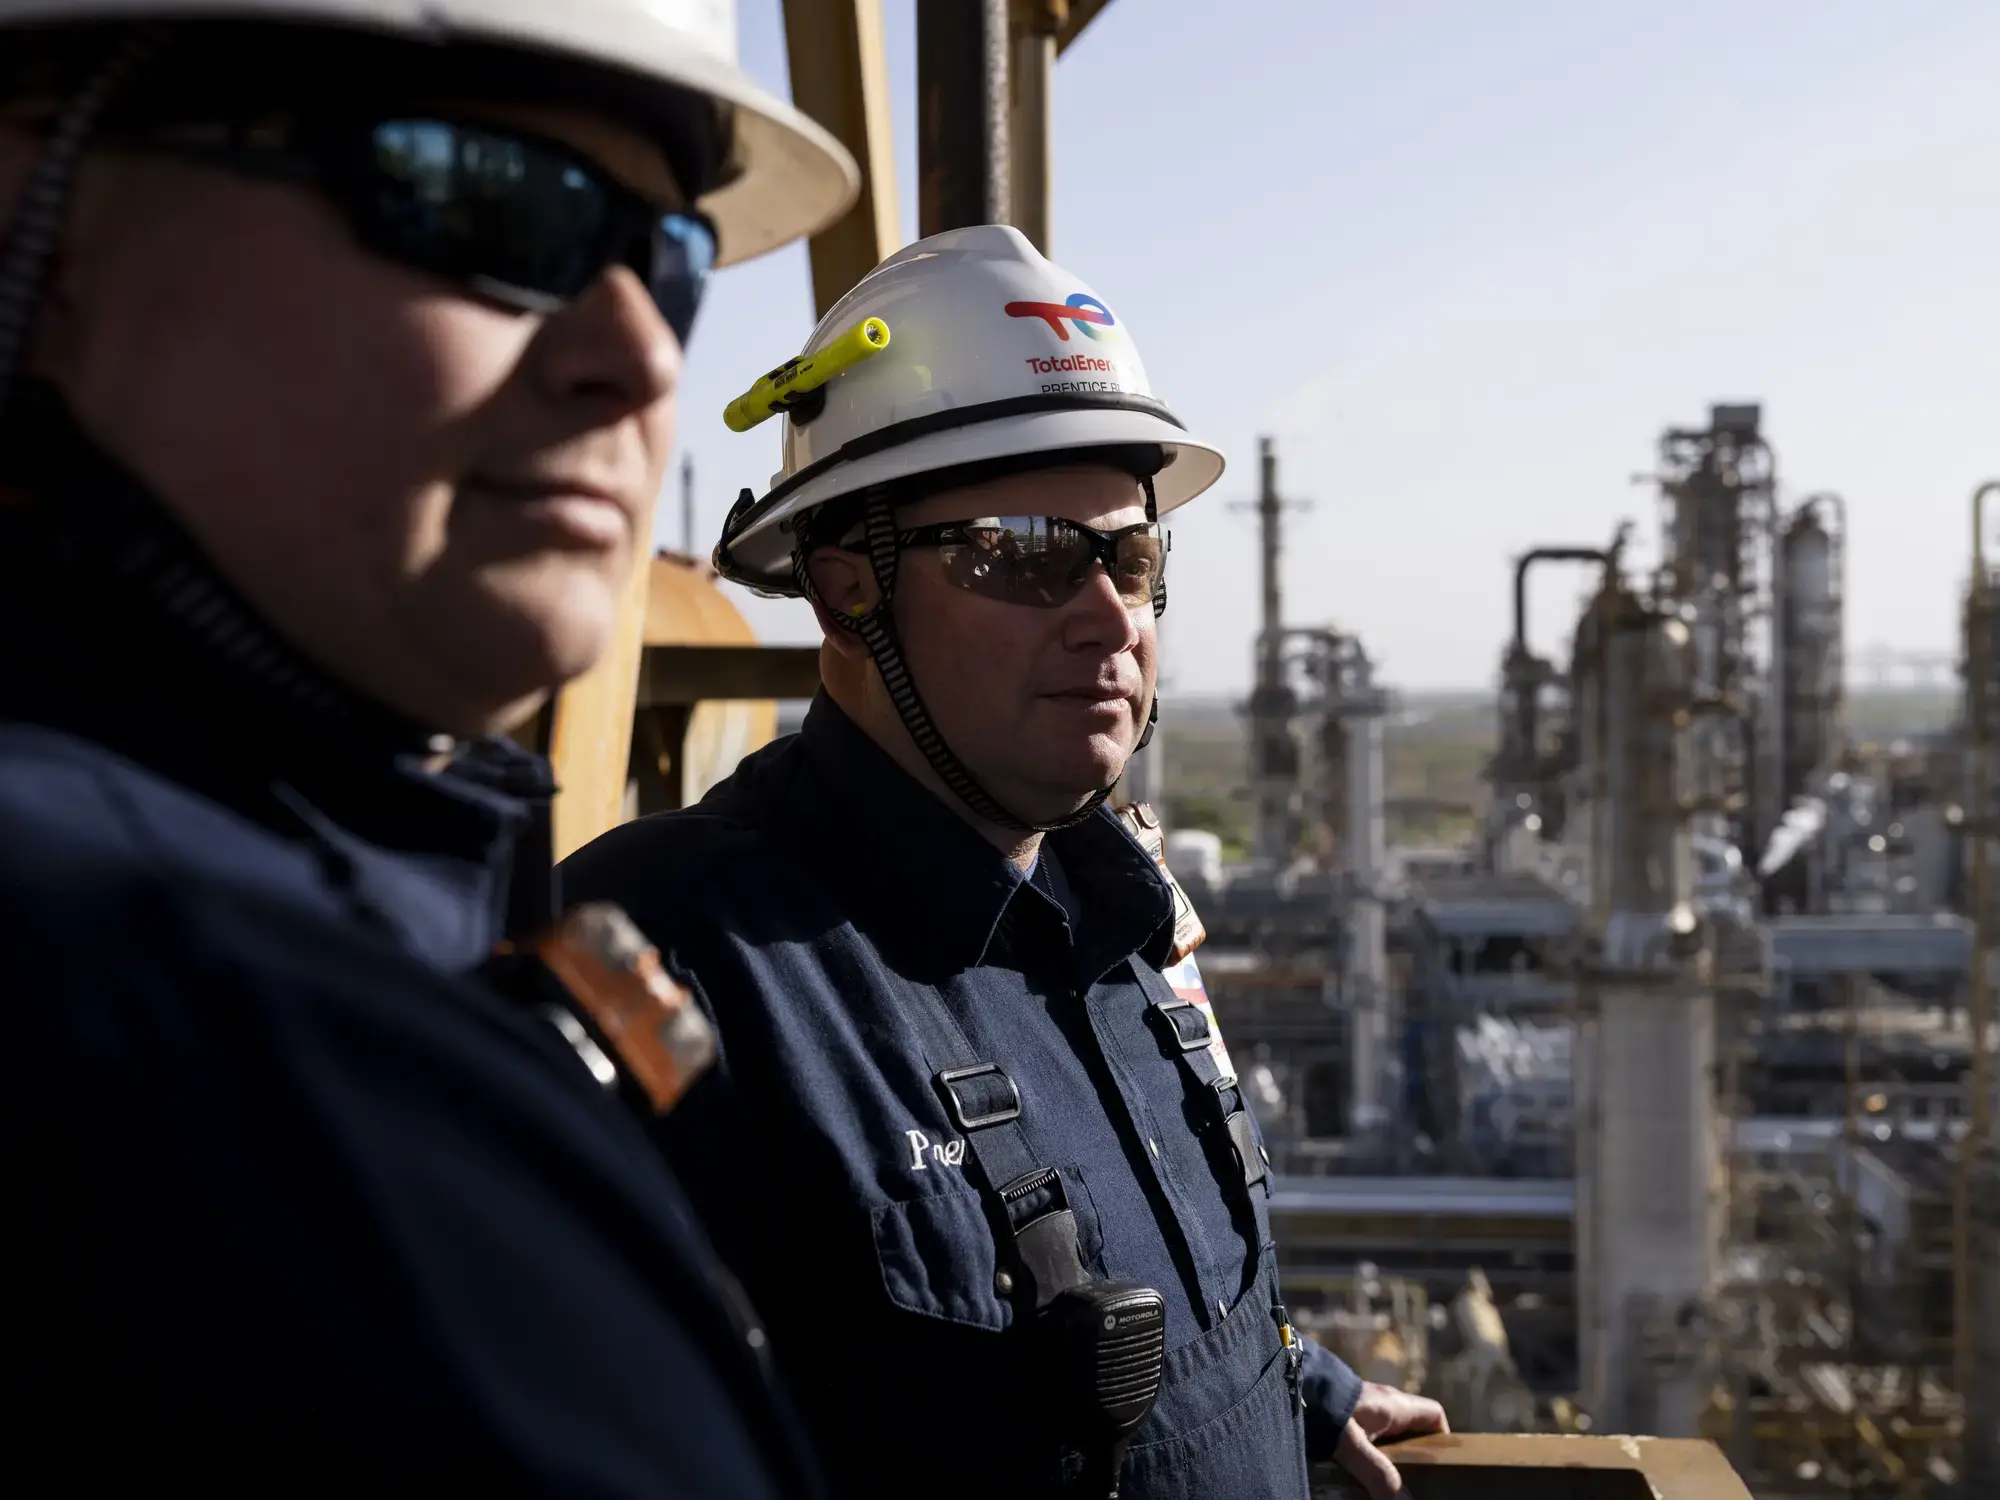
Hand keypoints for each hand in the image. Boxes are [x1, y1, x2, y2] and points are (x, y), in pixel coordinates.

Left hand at [1334, 1383, 1449, 1498]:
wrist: (1290, 1380)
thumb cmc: (1327, 1407)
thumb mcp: (1354, 1445)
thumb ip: (1378, 1473)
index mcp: (1395, 1405)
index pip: (1434, 1415)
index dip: (1443, 1437)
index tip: (1441, 1463)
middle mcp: (1384, 1403)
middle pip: (1412, 1429)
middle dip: (1414, 1455)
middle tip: (1412, 1481)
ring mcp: (1364, 1406)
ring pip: (1388, 1434)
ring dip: (1389, 1456)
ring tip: (1385, 1482)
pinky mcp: (1345, 1412)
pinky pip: (1368, 1434)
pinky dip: (1369, 1452)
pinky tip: (1358, 1470)